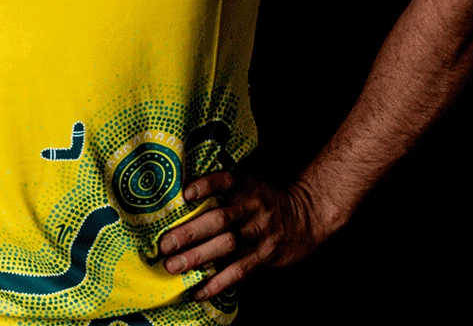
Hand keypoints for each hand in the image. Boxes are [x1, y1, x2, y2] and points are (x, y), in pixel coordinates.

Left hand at [158, 171, 336, 300]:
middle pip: (219, 220)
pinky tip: (199, 291)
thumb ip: (222, 187)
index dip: (204, 186)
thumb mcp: (249, 183)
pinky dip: (218, 282)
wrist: (307, 216)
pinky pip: (239, 270)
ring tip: (174, 266)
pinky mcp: (265, 255)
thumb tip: (179, 196)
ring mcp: (259, 233)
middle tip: (165, 244)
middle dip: (190, 233)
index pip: (223, 181)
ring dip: (198, 258)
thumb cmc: (265, 199)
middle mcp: (251, 208)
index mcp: (244, 185)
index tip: (185, 194)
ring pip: (227, 246)